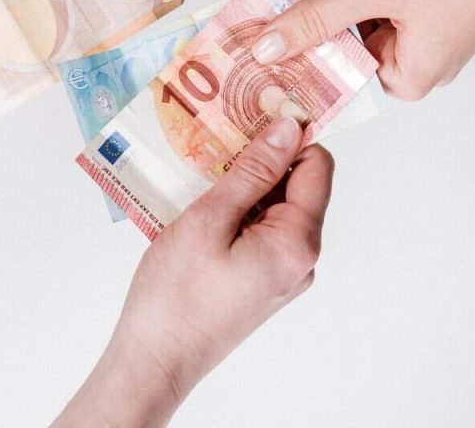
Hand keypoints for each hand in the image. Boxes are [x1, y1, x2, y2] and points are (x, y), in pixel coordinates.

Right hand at [55, 117, 332, 425]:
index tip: (255, 114)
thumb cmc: (176, 296)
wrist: (156, 360)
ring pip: (276, 207)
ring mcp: (284, 273)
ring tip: (202, 174)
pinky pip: (261, 231)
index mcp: (297, 242)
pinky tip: (202, 206)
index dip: (290, 136)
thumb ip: (253, 172)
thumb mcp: (209, 220)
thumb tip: (288, 128)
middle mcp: (302, 259)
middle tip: (217, 139)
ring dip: (244, 185)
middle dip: (261, 158)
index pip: (317, 166)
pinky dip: (238, 211)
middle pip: (298, 186)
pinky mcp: (264, 281)